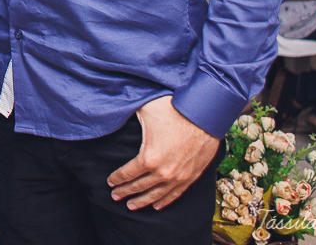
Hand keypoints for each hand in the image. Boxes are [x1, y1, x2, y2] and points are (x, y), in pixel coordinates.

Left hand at [107, 95, 219, 210]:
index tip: (110, 182)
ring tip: (131, 206)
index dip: (116, 179)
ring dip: (142, 201)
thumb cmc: (175, 110)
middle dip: (125, 191)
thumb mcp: (146, 110)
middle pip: (138, 186)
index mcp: (149, 157)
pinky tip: (156, 205)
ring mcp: (178, 177)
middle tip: (115, 196)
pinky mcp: (191, 177)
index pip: (127, 174)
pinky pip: (175, 194)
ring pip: (156, 195)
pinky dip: (164, 201)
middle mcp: (163, 172)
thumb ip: (128, 112)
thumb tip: (115, 110)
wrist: (205, 116)